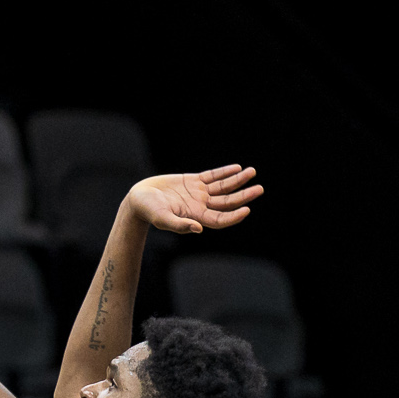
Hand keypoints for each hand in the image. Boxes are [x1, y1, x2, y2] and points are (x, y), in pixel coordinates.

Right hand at [127, 165, 262, 233]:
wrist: (139, 198)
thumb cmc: (148, 211)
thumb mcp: (162, 219)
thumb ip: (179, 225)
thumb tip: (199, 229)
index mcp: (196, 216)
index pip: (221, 218)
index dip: (234, 216)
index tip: (247, 209)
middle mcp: (200, 205)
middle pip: (227, 202)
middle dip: (244, 195)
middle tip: (259, 189)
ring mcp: (198, 193)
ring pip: (223, 187)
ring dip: (238, 180)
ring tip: (252, 172)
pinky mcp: (192, 181)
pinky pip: (212, 176)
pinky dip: (224, 172)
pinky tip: (236, 168)